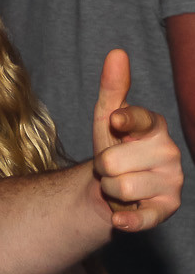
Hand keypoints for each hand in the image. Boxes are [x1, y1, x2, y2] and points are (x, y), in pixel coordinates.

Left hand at [89, 49, 183, 230]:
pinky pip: (143, 217)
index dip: (125, 122)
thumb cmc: (113, 147)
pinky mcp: (167, 208)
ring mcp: (171, 181)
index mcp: (156, 128)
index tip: (117, 122)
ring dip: (109, 188)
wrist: (112, 187)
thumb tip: (117, 53)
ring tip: (118, 184)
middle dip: (102, 168)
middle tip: (111, 168)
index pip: (141, 120)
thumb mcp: (107, 118)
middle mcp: (169, 152)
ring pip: (120, 187)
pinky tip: (120, 217)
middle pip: (113, 162)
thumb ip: (113, 88)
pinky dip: (128, 220)